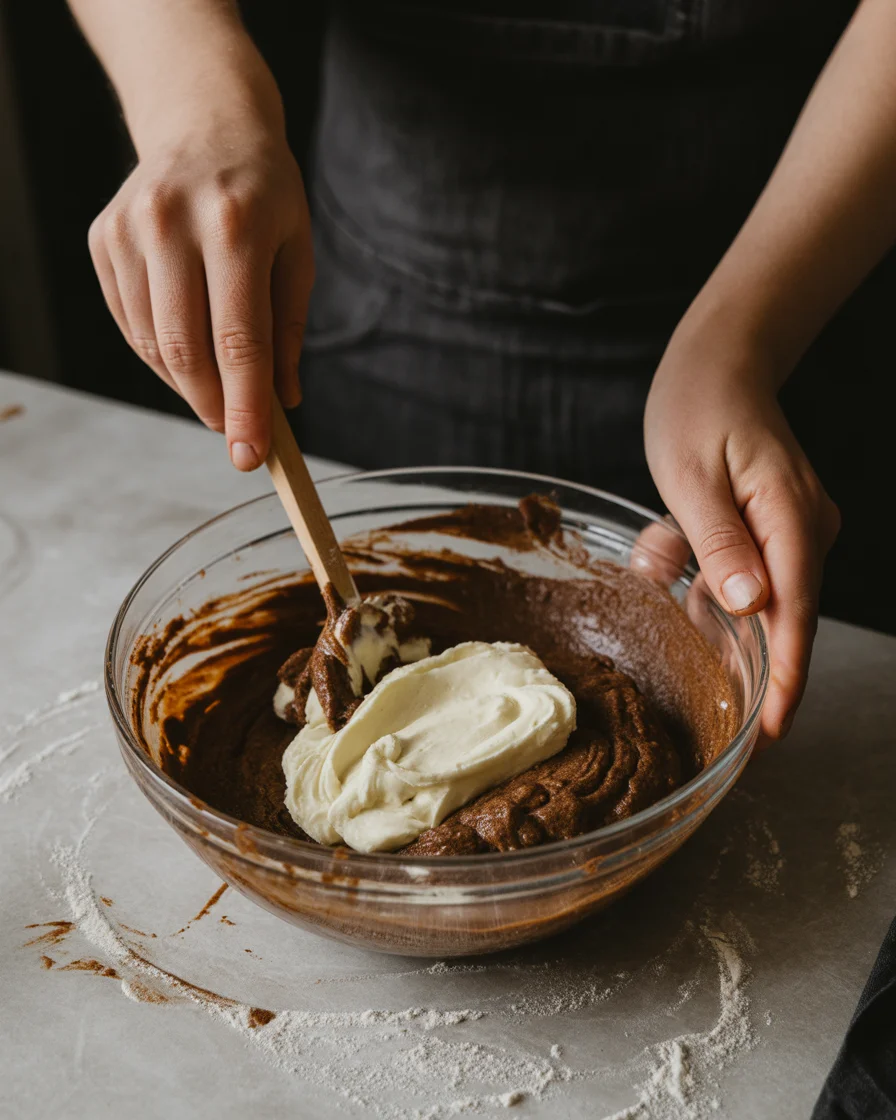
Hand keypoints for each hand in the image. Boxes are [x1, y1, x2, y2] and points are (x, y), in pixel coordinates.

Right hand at [88, 115, 312, 469]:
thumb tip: (282, 403)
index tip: (251, 456)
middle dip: (215, 406)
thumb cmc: (265, 195)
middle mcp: (173, 222)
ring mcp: (129, 229)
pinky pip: (132, 325)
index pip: (239, 340)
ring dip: (189, 385)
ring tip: (219, 388)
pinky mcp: (103, 239)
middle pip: (187, 350)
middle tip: (236, 433)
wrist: (205, 123)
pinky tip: (189, 351)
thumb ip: (289, 330)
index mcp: (235, 223)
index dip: (245, 407)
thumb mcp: (296, 253)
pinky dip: (162, 356)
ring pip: (154, 345)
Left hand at [644, 320, 840, 743]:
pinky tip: (664, 541)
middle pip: (776, 615)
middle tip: (699, 678)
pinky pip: (730, 570)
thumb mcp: (692, 476)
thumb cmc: (700, 408)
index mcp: (791, 518)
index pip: (795, 613)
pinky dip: (693, 565)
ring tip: (661, 545)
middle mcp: (802, 530)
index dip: (784, 678)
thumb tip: (750, 608)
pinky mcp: (767, 529)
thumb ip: (720, 544)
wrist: (717, 361)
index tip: (771, 731)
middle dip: (729, 643)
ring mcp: (788, 531)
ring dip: (693, 589)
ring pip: (741, 594)